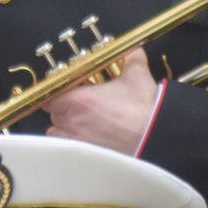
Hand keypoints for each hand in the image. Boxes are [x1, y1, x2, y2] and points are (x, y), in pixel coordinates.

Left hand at [42, 47, 157, 154]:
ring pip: (58, 133)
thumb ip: (130, 58)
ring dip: (63, 127)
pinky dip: (71, 144)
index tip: (63, 92)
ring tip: (80, 123)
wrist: (158, 139)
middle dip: (63, 109)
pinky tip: (86, 138)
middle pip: (53, 114)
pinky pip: (68, 150)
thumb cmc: (146, 111)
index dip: (54, 93)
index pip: (49, 95)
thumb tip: (132, 50)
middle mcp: (73, 122)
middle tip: (79, 106)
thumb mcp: (137, 77)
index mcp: (79, 100)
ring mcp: (78, 141)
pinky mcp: (87, 156)